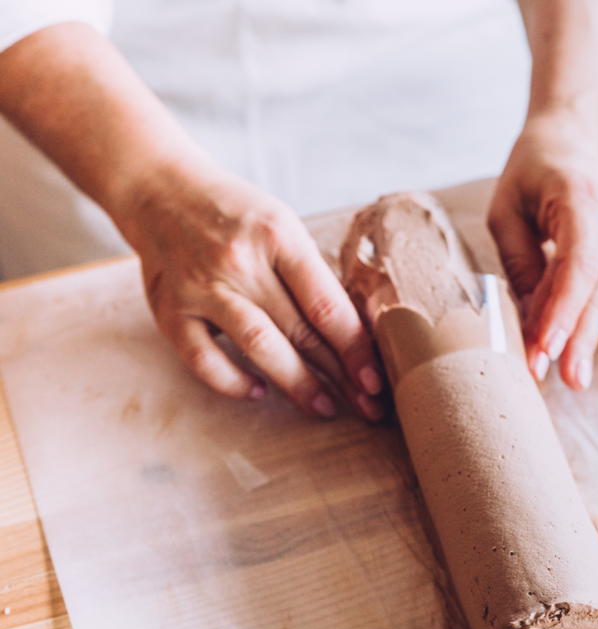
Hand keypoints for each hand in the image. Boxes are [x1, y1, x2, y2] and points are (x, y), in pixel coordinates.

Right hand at [120, 160, 383, 419]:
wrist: (158, 188)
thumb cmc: (234, 214)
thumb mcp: (281, 226)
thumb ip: (310, 275)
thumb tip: (352, 335)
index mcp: (277, 235)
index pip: (326, 304)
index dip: (355, 348)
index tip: (376, 379)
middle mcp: (239, 261)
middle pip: (301, 330)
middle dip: (340, 375)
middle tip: (366, 406)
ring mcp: (201, 287)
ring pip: (260, 346)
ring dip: (298, 384)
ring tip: (326, 407)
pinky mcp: (169, 309)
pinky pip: (204, 359)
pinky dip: (234, 381)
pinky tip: (260, 391)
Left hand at [487, 115, 597, 389]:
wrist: (579, 135)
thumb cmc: (533, 170)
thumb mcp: (507, 206)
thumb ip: (519, 258)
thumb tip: (525, 315)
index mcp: (580, 198)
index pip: (574, 265)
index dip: (559, 310)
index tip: (541, 347)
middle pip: (592, 288)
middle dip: (567, 337)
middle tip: (545, 375)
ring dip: (591, 341)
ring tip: (574, 379)